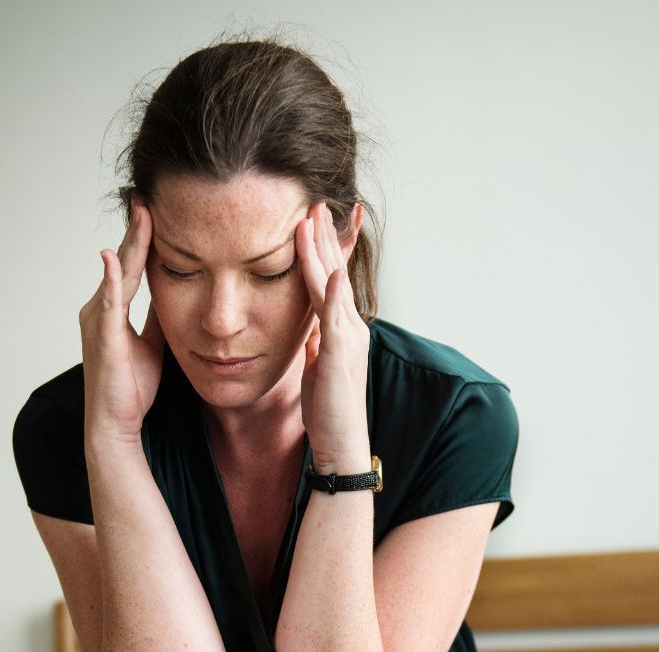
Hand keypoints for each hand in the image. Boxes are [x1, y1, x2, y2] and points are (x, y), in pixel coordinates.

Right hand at [78, 199, 164, 445]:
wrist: (116, 424)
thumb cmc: (132, 388)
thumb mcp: (154, 343)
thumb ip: (159, 316)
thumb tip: (177, 292)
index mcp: (111, 309)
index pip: (131, 264)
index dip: (143, 237)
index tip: (155, 208)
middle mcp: (99, 308)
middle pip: (122, 260)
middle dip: (136, 229)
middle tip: (147, 195)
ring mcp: (98, 320)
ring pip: (117, 272)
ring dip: (129, 242)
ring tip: (141, 212)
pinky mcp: (102, 336)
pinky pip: (109, 301)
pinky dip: (111, 276)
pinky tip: (114, 255)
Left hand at [295, 202, 371, 474]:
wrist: (342, 446)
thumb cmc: (328, 411)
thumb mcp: (318, 366)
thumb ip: (317, 342)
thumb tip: (309, 325)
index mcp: (341, 327)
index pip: (329, 278)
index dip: (320, 247)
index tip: (309, 217)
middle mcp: (349, 325)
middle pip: (334, 270)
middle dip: (323, 235)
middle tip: (314, 200)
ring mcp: (348, 337)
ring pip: (333, 284)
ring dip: (324, 250)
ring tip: (315, 217)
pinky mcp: (342, 353)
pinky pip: (336, 317)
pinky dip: (334, 291)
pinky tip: (333, 270)